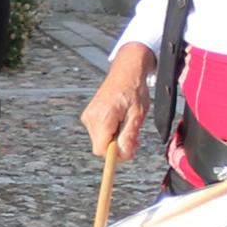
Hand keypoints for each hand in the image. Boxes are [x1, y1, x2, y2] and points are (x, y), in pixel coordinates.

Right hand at [81, 44, 151, 164]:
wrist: (126, 71)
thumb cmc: (134, 89)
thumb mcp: (137, 114)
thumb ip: (129, 135)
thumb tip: (123, 154)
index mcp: (103, 117)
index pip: (101, 150)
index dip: (115, 155)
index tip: (129, 151)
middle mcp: (91, 117)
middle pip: (100, 147)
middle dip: (118, 147)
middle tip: (135, 139)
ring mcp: (88, 116)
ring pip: (100, 140)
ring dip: (115, 139)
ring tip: (129, 127)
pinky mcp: (89, 115)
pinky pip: (99, 132)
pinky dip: (111, 132)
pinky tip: (121, 123)